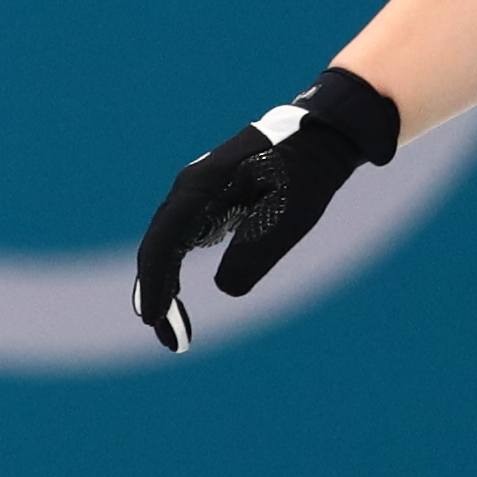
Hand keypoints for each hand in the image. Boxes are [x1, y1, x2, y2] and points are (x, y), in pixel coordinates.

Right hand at [130, 65, 399, 354]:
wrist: (321, 135)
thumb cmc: (307, 170)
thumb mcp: (290, 213)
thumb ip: (257, 250)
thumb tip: (223, 290)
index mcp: (200, 188)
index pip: (163, 242)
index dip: (155, 283)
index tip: (154, 320)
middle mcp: (189, 190)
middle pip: (156, 249)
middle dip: (156, 296)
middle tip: (171, 341)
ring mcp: (195, 196)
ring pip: (165, 247)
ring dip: (163, 288)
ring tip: (175, 330)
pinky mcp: (208, 204)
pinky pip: (179, 243)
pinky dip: (174, 274)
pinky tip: (179, 300)